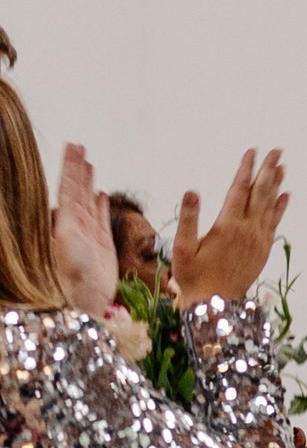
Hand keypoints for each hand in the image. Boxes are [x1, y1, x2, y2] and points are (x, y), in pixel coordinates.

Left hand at [50, 143, 118, 313]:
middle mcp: (74, 225)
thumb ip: (67, 219)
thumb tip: (69, 199)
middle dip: (77, 168)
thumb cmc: (71, 275)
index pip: (66, 186)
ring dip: (88, 183)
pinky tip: (102, 195)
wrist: (84, 301)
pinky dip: (101, 206)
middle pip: (76, 190)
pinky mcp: (102, 245)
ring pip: (88, 201)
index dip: (69, 166)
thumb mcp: (65, 241)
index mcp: (64, 221)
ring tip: (89, 164)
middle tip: (79, 147)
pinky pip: (101, 219)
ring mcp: (88, 235)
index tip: (72, 146)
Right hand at [169, 151, 287, 306]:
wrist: (215, 305)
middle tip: (276, 150)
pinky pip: (274, 223)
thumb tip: (192, 192)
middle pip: (260, 193)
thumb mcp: (182, 248)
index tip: (251, 152)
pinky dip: (280, 207)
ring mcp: (258, 240)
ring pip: (269, 206)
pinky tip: (284, 196)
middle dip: (267, 170)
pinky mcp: (263, 250)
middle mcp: (247, 230)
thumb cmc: (193, 277)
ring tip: (282, 166)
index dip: (245, 169)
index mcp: (227, 226)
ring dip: (276, 184)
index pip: (238, 190)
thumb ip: (188, 219)